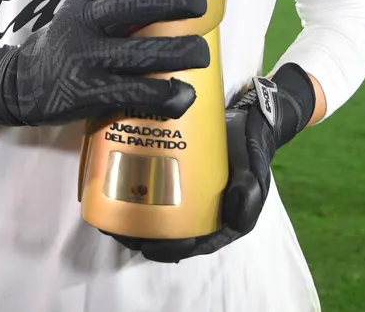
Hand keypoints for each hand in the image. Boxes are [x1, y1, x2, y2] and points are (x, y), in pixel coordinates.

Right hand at [0, 0, 210, 129]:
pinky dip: (164, 94)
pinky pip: (134, 92)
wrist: (19, 85)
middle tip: (199, 1)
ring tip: (201, 52)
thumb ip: (111, 2)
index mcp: (85, 1)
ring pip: (140, 51)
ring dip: (177, 51)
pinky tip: (185, 94)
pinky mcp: (89, 93)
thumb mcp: (79, 13)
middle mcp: (85, 24)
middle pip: (131, 6)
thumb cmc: (64, 45)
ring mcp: (86, 59)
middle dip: (171, 1)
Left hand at [106, 63, 315, 262]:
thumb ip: (249, 193)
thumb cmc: (252, 149)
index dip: (166, 248)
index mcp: (218, 219)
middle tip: (117, 227)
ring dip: (131, 212)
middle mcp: (198, 207)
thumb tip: (233, 215)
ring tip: (109, 206)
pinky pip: (152, 179)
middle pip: (165, 229)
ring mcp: (184, 186)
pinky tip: (116, 177)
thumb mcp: (256, 172)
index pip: (189, 242)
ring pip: (155, 207)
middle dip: (140, 232)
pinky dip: (135, 181)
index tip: (144, 245)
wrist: (250, 116)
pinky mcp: (174, 164)